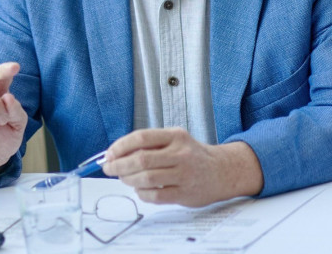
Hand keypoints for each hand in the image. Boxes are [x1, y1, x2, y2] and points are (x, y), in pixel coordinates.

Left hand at [102, 128, 262, 206]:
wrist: (222, 171)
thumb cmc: (191, 155)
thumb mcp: (175, 140)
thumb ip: (151, 145)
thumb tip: (117, 154)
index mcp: (175, 136)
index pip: (141, 138)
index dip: (120, 146)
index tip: (109, 154)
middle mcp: (181, 153)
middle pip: (141, 159)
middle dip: (119, 165)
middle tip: (109, 168)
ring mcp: (184, 174)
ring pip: (146, 178)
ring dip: (128, 180)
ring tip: (124, 179)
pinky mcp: (185, 193)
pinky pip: (156, 196)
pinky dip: (142, 193)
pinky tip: (140, 190)